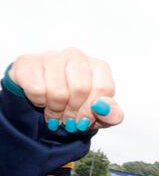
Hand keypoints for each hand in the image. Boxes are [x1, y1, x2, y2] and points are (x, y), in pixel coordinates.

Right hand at [8, 48, 122, 131]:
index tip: (85, 119)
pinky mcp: (28, 62)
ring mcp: (52, 57)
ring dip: (56, 110)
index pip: (103, 88)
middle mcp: (76, 57)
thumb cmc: (77, 105)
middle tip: (68, 118)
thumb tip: (105, 108)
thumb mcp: (100, 116)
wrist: (45, 102)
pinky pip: (37, 90)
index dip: (93, 110)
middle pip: (80, 88)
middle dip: (74, 111)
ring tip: (56, 111)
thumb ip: (112, 114)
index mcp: (98, 67)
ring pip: (58, 91)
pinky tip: (42, 100)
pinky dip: (39, 102)